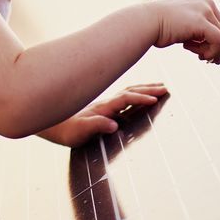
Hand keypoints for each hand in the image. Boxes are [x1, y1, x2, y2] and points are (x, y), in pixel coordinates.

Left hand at [38, 83, 167, 146]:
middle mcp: (105, 102)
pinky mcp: (104, 107)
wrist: (53, 125)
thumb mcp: (79, 133)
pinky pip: (125, 96)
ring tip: (159, 86)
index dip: (141, 98)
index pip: (126, 99)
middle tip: (166, 88)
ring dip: (144, 88)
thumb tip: (114, 124)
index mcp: (102, 108)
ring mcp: (105, 103)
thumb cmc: (66, 132)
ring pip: (128, 91)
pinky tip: (141, 94)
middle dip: (148, 89)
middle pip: (130, 91)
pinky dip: (136, 92)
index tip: (156, 99)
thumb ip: (96, 126)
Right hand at [153, 0, 219, 63]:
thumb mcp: (186, 24)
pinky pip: (218, 41)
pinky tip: (193, 52)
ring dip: (210, 51)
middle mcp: (208, 3)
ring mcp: (206, 10)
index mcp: (205, 1)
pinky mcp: (202, 22)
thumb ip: (200, 29)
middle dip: (218, 50)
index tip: (207, 54)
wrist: (147, 22)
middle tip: (207, 60)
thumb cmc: (162, 26)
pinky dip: (210, 52)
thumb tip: (214, 45)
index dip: (217, 43)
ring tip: (194, 53)